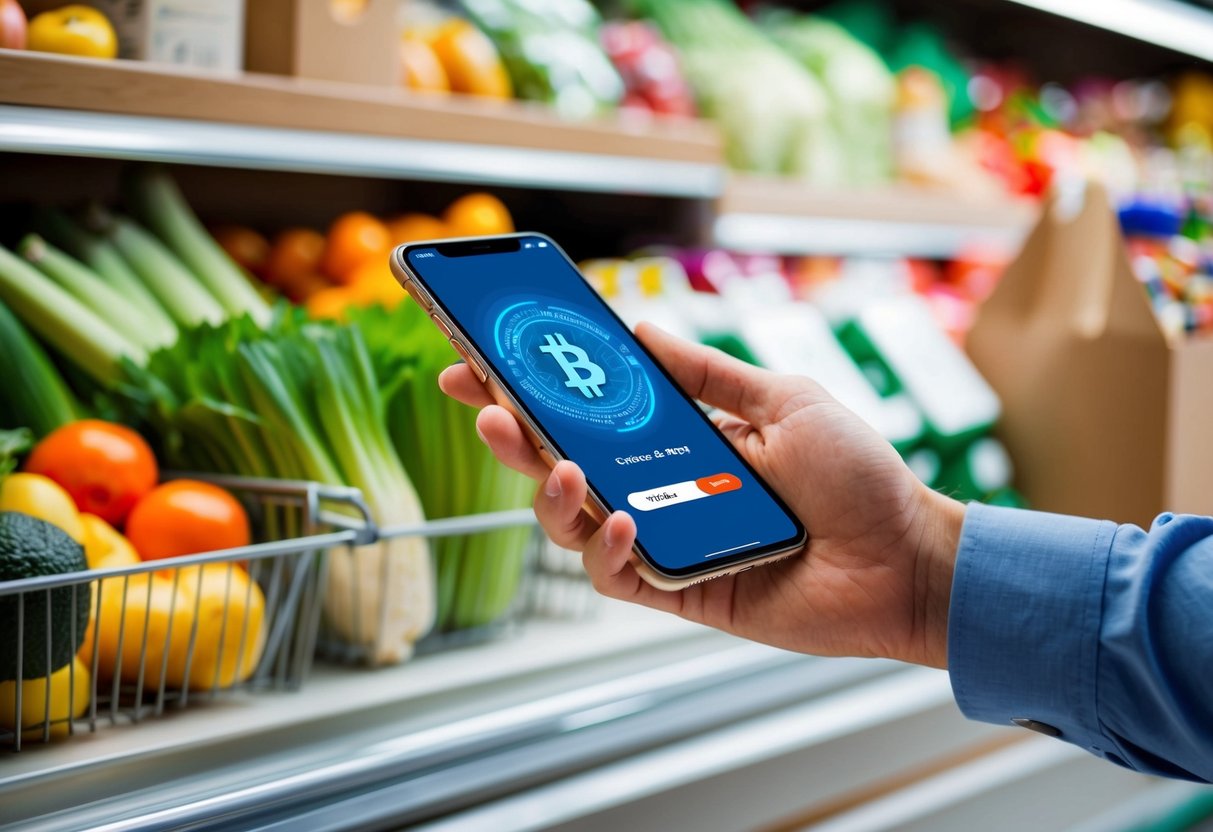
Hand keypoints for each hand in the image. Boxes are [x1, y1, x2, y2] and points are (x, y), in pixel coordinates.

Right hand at [440, 323, 963, 667]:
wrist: (903, 559)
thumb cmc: (857, 477)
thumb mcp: (782, 402)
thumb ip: (708, 374)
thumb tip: (641, 330)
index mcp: (682, 436)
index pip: (594, 409)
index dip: (537, 388)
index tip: (483, 358)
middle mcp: (662, 487)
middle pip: (567, 461)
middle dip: (517, 434)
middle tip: (486, 408)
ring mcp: (665, 541)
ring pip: (576, 523)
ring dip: (552, 494)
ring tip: (557, 466)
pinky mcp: (676, 590)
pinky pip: (617, 575)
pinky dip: (609, 549)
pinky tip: (625, 522)